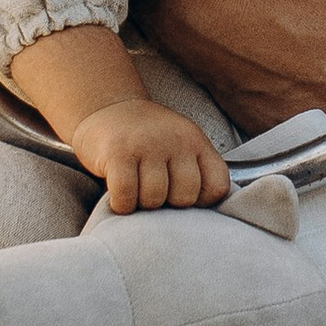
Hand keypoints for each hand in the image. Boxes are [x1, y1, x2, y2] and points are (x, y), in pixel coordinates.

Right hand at [70, 93, 231, 212]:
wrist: (107, 107)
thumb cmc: (147, 139)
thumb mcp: (181, 145)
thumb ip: (195, 171)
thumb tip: (198, 217)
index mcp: (196, 141)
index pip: (217, 187)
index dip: (201, 202)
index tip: (181, 196)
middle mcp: (176, 140)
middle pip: (184, 197)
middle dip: (168, 204)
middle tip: (153, 192)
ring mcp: (147, 144)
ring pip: (154, 199)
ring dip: (141, 205)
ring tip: (134, 191)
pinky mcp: (117, 152)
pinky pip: (126, 196)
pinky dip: (121, 205)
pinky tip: (117, 195)